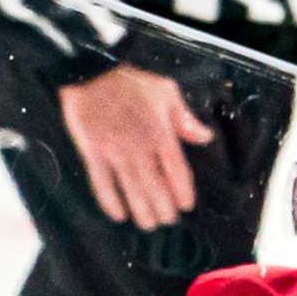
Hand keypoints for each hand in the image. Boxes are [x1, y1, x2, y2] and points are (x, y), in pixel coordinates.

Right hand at [60, 65, 215, 230]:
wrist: (91, 71)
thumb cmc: (130, 81)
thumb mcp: (165, 91)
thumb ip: (185, 118)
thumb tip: (205, 137)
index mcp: (160, 133)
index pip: (177, 171)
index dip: (183, 193)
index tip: (186, 205)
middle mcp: (139, 147)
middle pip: (156, 188)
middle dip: (164, 209)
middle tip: (167, 220)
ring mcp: (114, 152)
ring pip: (132, 191)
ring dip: (142, 212)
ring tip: (148, 224)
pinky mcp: (93, 153)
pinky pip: (102, 184)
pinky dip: (110, 202)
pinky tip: (118, 216)